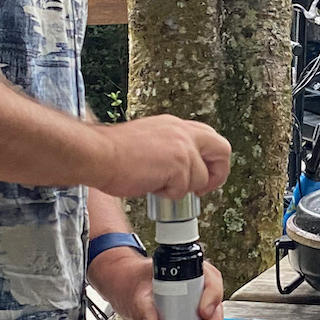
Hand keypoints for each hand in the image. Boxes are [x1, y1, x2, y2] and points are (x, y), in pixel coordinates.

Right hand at [83, 114, 232, 198]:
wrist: (98, 154)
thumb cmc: (113, 152)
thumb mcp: (148, 142)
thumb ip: (168, 150)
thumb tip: (181, 171)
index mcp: (175, 126)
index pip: (209, 137)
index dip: (210, 159)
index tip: (201, 175)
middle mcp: (182, 132)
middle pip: (222, 149)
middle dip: (217, 173)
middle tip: (203, 189)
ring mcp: (182, 148)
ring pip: (200, 178)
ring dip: (181, 188)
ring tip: (158, 185)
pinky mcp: (177, 164)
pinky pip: (183, 189)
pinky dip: (168, 194)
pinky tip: (151, 186)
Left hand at [88, 250, 227, 319]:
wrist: (125, 289)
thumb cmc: (133, 283)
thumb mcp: (136, 293)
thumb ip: (143, 308)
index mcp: (188, 272)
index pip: (210, 280)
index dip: (211, 297)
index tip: (203, 312)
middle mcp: (197, 288)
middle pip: (215, 305)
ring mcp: (196, 306)